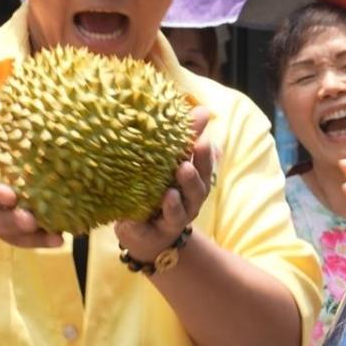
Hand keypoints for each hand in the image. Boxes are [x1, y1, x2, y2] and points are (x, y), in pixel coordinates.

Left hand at [114, 106, 212, 262]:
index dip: (205, 155)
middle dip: (194, 176)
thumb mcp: (171, 164)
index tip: (202, 140)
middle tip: (186, 164)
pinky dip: (147, 223)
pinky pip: (153, 229)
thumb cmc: (161, 191)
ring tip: (170, 192)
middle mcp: (189, 201)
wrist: (147, 235)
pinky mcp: (154, 234)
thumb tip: (204, 110)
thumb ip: (186, 139)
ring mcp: (174, 219)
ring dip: (175, 202)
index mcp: (195, 181)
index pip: (204, 166)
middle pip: (198, 189)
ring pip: (180, 211)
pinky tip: (140, 217)